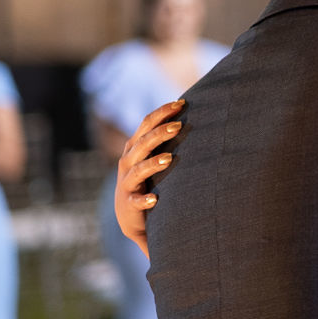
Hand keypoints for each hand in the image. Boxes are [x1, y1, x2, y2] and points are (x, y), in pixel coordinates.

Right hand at [114, 100, 184, 257]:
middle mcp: (128, 161)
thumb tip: (190, 115)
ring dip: (153, 163)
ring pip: (139, 170)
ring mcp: (127, 182)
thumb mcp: (152, 156)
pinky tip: (155, 199)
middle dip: (159, 133)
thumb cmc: (147, 179)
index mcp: (135, 146)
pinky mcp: (129, 203)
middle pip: (143, 143)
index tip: (181, 103)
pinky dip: (145, 200)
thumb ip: (164, 138)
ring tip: (169, 158)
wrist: (130, 215)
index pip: (147, 123)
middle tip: (178, 125)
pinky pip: (137, 201)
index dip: (162, 112)